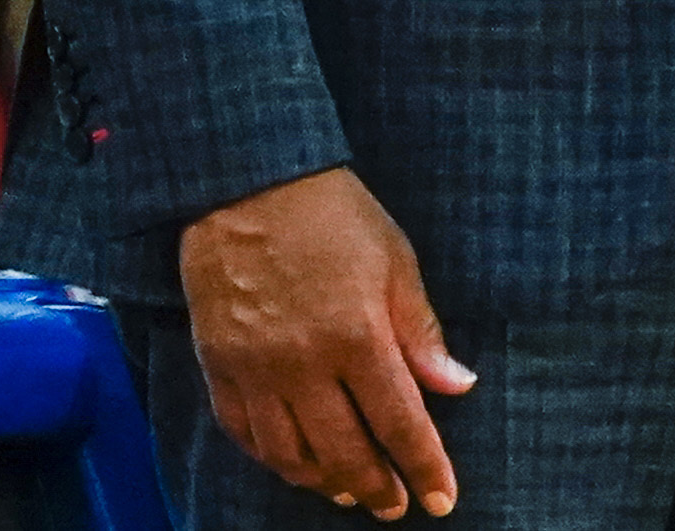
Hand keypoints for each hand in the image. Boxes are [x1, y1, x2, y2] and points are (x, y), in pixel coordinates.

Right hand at [179, 167, 474, 519]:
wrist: (244, 177)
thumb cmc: (330, 212)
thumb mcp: (393, 259)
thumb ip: (421, 331)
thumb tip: (457, 386)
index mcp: (357, 336)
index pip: (399, 424)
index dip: (424, 469)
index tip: (442, 500)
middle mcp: (303, 364)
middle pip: (345, 454)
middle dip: (378, 488)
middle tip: (395, 505)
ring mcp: (255, 369)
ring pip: (291, 456)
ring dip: (325, 483)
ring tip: (348, 490)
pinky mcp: (218, 364)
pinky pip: (244, 433)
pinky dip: (272, 459)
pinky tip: (294, 462)